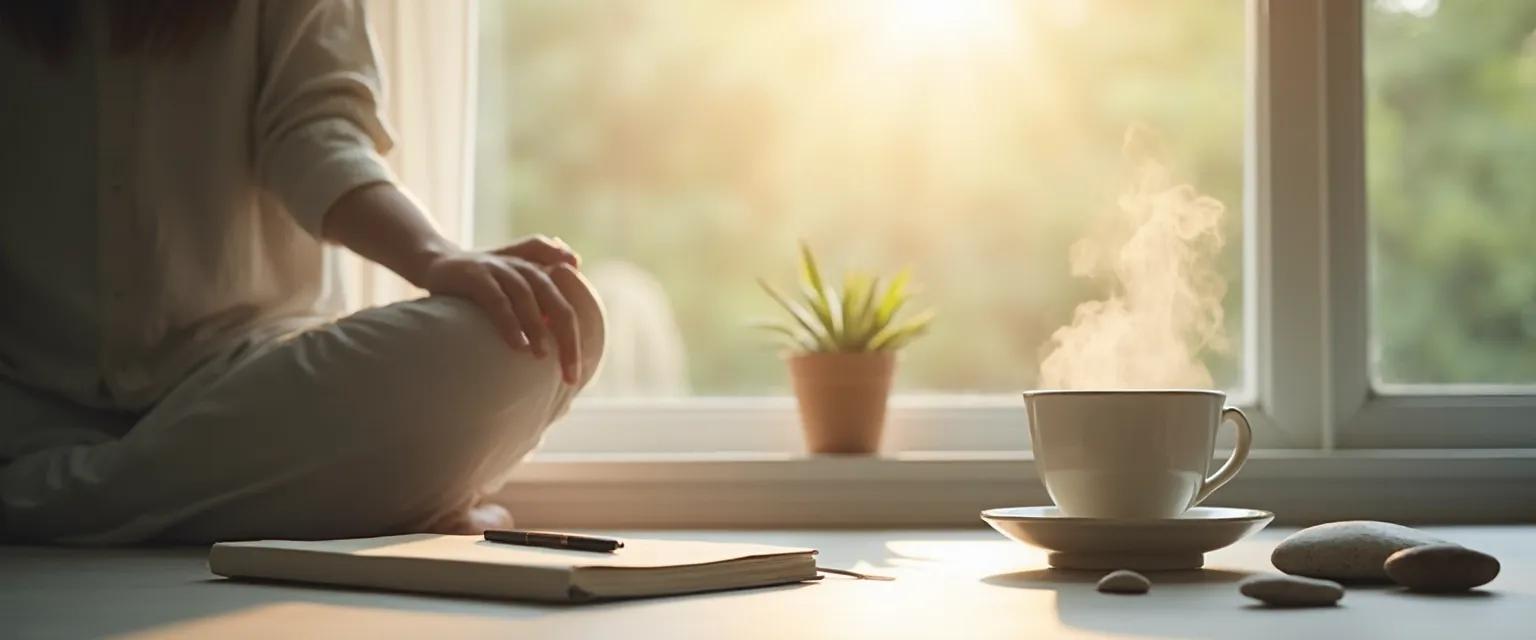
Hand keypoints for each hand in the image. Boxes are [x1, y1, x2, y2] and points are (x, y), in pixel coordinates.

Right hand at [414, 236, 583, 382]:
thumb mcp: (515, 284)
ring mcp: (499, 268)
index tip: (576, 374)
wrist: (437, 262)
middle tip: (570, 373)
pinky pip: (496, 299)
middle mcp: (523, 266)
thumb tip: (572, 300)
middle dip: (567, 338)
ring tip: (543, 356)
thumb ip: (545, 296)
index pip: (568, 304)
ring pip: (526, 296)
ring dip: (537, 328)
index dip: (576, 338)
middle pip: (555, 300)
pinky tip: (517, 344)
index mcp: (539, 272)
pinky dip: (509, 321)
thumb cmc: (483, 280)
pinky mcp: (475, 274)